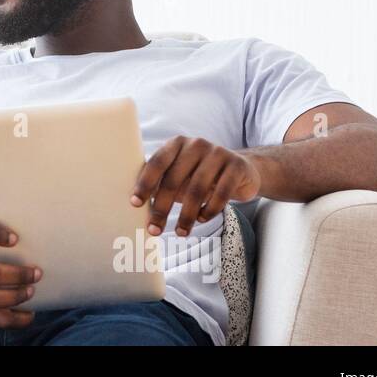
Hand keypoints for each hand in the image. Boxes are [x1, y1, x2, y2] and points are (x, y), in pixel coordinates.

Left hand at [130, 135, 261, 237]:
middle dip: (162, 208)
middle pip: (174, 179)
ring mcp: (218, 153)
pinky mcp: (236, 166)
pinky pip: (221, 193)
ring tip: (181, 232)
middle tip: (154, 229)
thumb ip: (160, 181)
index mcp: (176, 144)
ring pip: (197, 189)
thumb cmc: (200, 174)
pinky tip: (202, 219)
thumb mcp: (179, 174)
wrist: (241, 170)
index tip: (135, 204)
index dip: (145, 184)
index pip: (157, 163)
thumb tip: (135, 203)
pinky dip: (209, 210)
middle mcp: (196, 144)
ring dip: (186, 216)